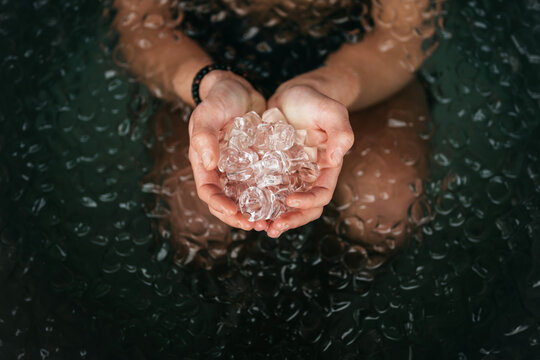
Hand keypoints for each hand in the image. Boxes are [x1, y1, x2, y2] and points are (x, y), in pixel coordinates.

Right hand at [187, 71, 267, 231]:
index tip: (235, 213)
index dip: (220, 206)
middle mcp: (221, 170)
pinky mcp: (255, 163)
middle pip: (226, 202)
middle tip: (257, 225)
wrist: (238, 87)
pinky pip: (261, 184)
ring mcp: (239, 169)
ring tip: (271, 221)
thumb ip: (204, 136)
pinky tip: (283, 202)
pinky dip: (269, 195)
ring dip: (255, 211)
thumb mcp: (207, 113)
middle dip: (239, 217)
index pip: (208, 192)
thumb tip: (209, 164)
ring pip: (244, 197)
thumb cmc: (218, 98)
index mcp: (204, 163)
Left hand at [265, 84, 354, 237]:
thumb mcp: (332, 111)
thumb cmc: (316, 100)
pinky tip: (243, 205)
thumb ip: (340, 133)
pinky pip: (266, 189)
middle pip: (303, 208)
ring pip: (282, 203)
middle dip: (289, 220)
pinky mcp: (273, 169)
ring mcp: (290, 175)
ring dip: (272, 216)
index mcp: (326, 169)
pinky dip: (258, 199)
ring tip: (256, 225)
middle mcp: (309, 176)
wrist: (294, 93)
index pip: (321, 194)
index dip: (309, 203)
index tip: (291, 202)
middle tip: (272, 228)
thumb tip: (337, 159)